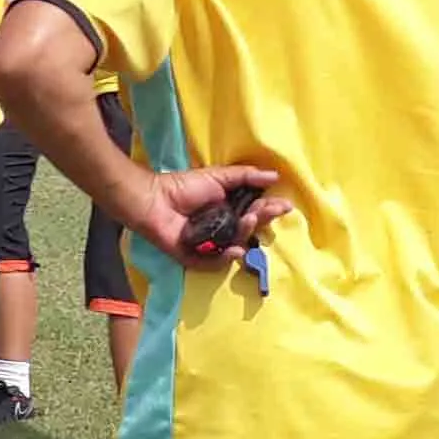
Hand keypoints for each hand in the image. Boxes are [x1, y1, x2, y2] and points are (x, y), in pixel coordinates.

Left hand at [120, 163, 294, 271]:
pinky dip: (225, 258)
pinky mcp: (195, 257)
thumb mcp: (218, 177)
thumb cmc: (183, 186)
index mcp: (230, 211)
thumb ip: (246, 176)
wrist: (153, 198)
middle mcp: (224, 229)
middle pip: (250, 230)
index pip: (256, 213)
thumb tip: (276, 176)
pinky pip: (214, 263)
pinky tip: (235, 249)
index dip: (270, 209)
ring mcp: (210, 245)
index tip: (284, 205)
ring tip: (247, 218)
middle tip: (267, 210)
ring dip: (246, 233)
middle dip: (262, 219)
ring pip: (236, 246)